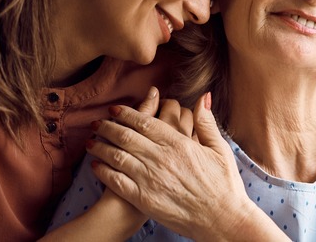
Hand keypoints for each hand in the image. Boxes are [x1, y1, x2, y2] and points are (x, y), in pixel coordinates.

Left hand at [87, 91, 273, 239]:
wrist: (222, 220)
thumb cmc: (224, 185)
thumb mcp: (220, 148)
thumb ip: (206, 122)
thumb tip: (203, 96)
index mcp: (178, 143)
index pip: (144, 122)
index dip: (126, 113)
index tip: (114, 109)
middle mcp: (161, 158)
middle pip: (125, 136)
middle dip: (107, 127)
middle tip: (96, 123)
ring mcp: (150, 179)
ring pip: (117, 156)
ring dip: (100, 147)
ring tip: (91, 142)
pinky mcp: (144, 199)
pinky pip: (117, 182)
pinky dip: (103, 172)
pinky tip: (96, 166)